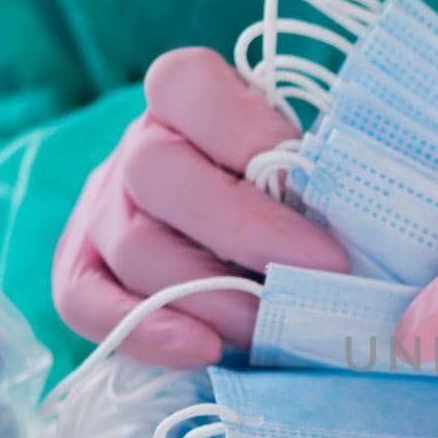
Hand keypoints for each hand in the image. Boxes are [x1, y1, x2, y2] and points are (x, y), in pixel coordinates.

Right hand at [53, 47, 348, 367]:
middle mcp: (135, 145)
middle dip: (245, 232)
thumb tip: (355, 214)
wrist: (242, 238)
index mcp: (185, 95)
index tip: (313, 188)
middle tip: (321, 272)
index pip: (189, 88)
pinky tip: (204, 349)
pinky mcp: (81, 268)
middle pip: (156, 173)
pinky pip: (85, 302)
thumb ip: (318, 171)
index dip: (250, 136)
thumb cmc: (288, 192)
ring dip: (212, 296)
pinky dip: (146, 330)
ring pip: (134, 247)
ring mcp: (102, 208)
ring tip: (274, 326)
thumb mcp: (306, 160)